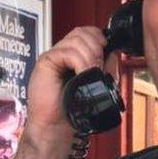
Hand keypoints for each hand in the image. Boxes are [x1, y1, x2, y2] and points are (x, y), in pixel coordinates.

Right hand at [23, 26, 104, 150]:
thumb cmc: (70, 110)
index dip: (98, 37)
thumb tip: (112, 53)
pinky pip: (67, 52)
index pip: (85, 32)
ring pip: (76, 40)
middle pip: (81, 32)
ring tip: (91, 73)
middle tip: (99, 66)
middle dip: (96, 46)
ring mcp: (53, 56)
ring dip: (90, 56)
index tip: (105, 50)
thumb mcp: (93, 85)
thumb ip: (103, 68)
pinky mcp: (45, 62)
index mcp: (71, 56)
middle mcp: (61, 53)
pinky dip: (80, 62)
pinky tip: (82, 75)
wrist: (55, 126)